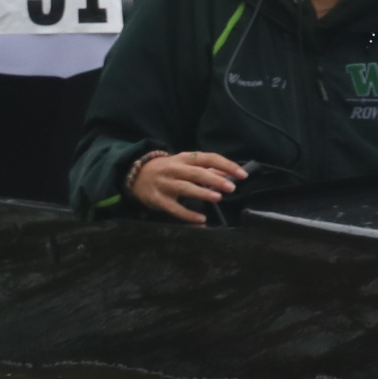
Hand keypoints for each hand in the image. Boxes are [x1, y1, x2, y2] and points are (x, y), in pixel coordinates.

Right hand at [129, 149, 244, 223]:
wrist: (135, 175)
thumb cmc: (167, 169)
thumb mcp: (184, 164)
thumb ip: (206, 169)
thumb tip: (229, 174)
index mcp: (184, 158)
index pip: (208, 158)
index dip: (225, 165)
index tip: (242, 174)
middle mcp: (175, 169)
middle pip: (197, 172)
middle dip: (215, 180)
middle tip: (231, 188)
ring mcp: (165, 184)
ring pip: (185, 187)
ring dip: (202, 192)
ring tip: (218, 198)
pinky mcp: (159, 200)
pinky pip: (174, 208)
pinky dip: (188, 215)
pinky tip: (201, 220)